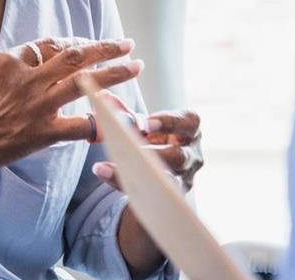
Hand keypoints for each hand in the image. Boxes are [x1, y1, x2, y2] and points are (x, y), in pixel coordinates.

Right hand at [0, 8, 142, 177]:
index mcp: (11, 61)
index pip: (51, 44)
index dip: (73, 41)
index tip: (87, 44)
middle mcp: (30, 80)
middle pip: (75, 57)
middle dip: (105, 48)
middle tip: (127, 44)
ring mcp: (39, 106)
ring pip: (84, 84)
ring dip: (114, 74)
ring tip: (135, 67)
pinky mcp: (45, 132)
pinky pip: (79, 126)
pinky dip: (100, 123)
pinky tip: (120, 119)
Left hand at [89, 92, 203, 191]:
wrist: (155, 172)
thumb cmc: (150, 141)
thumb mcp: (141, 127)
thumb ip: (125, 113)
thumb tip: (104, 98)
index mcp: (188, 132)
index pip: (189, 122)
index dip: (170, 122)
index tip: (147, 124)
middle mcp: (191, 156)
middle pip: (179, 156)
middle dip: (153, 153)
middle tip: (128, 149)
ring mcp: (182, 180)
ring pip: (165, 180)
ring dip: (133, 173)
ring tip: (105, 166)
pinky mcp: (166, 196)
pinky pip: (147, 192)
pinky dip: (122, 182)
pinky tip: (104, 173)